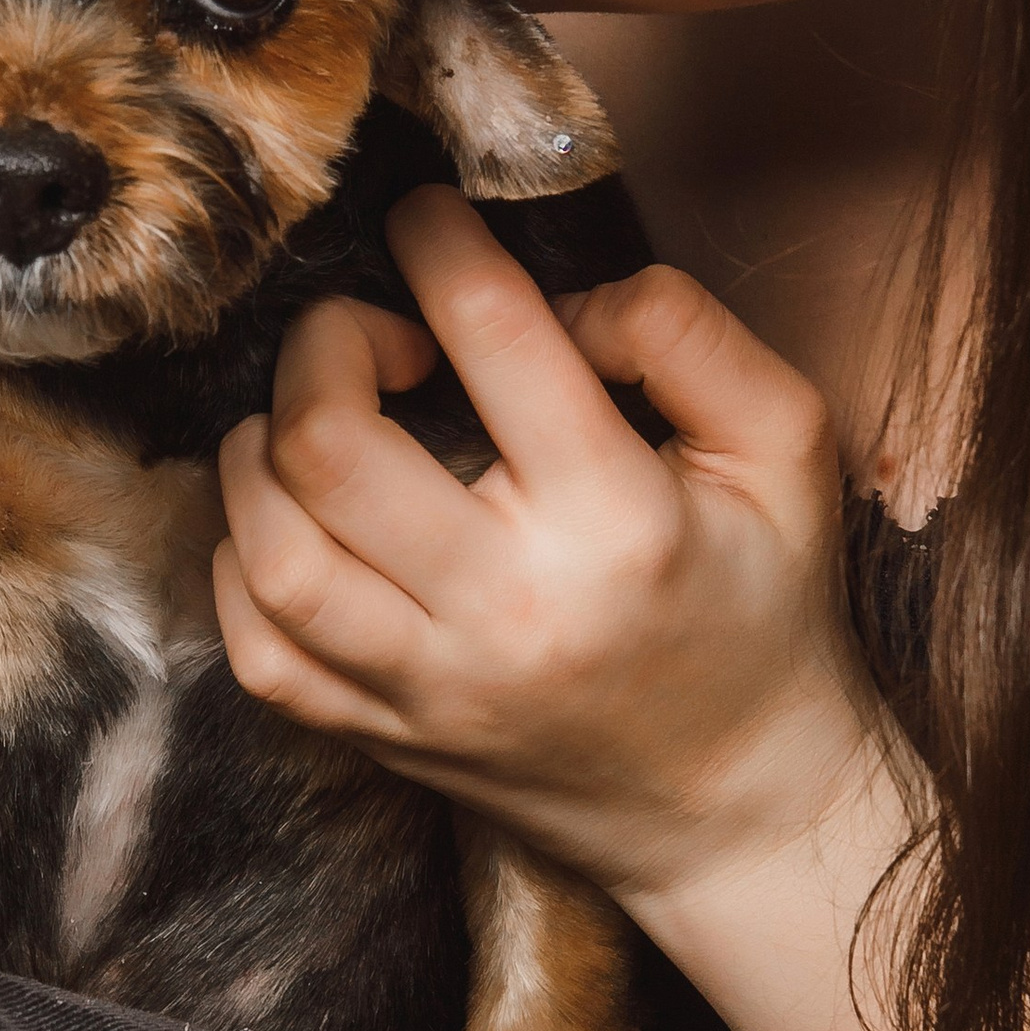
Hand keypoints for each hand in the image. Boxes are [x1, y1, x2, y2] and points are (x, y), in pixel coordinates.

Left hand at [213, 185, 879, 909]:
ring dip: (261, 453)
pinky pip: (258, 651)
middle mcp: (508, 608)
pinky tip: (292, 521)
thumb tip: (566, 299)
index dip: (439, 245)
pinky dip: (243, 566)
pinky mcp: (385, 737)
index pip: (492, 337)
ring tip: (314, 420)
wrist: (739, 810)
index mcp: (617, 520)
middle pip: (331, 446)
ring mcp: (432, 686)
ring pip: (272, 553)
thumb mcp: (787, 452)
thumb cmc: (762, 610)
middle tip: (377, 334)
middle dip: (327, 345)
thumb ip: (691, 338)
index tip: (427, 220)